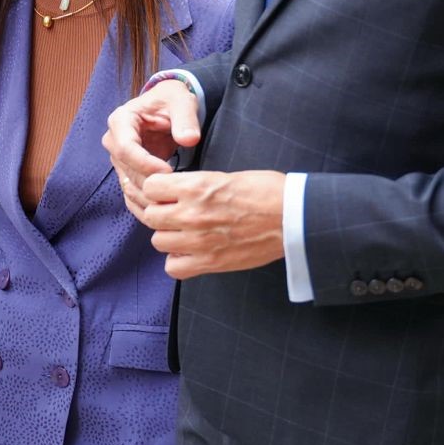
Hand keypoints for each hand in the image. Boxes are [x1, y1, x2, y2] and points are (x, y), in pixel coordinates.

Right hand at [105, 81, 202, 220]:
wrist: (167, 106)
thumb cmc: (172, 100)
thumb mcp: (181, 102)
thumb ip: (186, 119)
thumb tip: (189, 139)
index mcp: (120, 121)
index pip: (126, 148)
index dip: (145, 163)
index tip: (169, 171)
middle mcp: (113, 141)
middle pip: (127, 170)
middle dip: (150, 183)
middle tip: (175, 193)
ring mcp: (118, 158)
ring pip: (129, 184)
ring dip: (149, 196)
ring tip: (173, 201)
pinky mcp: (126, 171)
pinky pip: (132, 191)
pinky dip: (146, 201)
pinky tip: (164, 207)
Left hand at [135, 169, 286, 278]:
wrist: (293, 217)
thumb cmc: (266, 192)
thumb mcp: (225, 176)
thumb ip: (195, 186)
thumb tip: (176, 193)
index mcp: (196, 187)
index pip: (151, 187)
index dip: (158, 189)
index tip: (167, 192)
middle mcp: (191, 214)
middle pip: (150, 216)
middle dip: (160, 213)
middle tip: (176, 213)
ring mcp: (199, 241)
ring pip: (158, 242)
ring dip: (168, 237)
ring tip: (185, 233)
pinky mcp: (210, 262)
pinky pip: (173, 268)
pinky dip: (178, 261)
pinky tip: (190, 252)